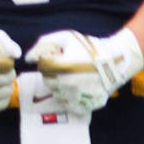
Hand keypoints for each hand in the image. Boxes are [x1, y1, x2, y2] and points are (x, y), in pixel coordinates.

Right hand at [0, 28, 21, 114]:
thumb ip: (0, 37)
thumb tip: (17, 54)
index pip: (6, 64)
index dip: (8, 60)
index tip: (2, 59)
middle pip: (7, 78)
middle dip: (10, 71)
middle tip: (4, 69)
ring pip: (5, 92)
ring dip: (8, 84)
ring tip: (3, 80)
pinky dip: (3, 99)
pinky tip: (1, 92)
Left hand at [25, 27, 143, 114]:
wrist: (116, 59)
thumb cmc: (89, 47)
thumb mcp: (66, 37)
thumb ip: (44, 44)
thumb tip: (28, 58)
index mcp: (61, 67)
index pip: (42, 67)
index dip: (49, 60)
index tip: (60, 57)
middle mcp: (69, 85)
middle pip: (48, 82)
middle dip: (54, 73)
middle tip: (67, 66)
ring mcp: (79, 97)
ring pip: (58, 94)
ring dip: (61, 85)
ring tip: (75, 74)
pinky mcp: (88, 105)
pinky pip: (70, 105)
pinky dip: (71, 98)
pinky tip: (79, 87)